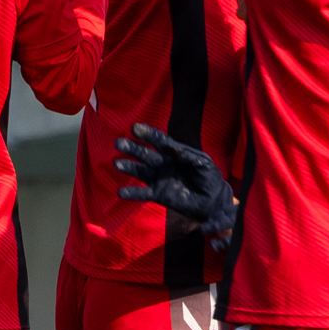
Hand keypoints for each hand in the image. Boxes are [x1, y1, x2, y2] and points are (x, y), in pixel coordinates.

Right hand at [114, 124, 237, 247]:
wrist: (211, 201)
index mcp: (173, 152)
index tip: (135, 128)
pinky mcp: (157, 194)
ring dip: (128, 167)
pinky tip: (121, 192)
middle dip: (132, 148)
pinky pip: (142, 193)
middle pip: (144, 154)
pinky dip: (131, 193)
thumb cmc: (208, 177)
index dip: (148, 134)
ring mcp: (158, 178)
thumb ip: (187, 155)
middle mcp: (162, 163)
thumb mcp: (202, 163)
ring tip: (117, 164)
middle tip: (118, 143)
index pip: (158, 141)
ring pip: (139, 171)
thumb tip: (170, 146)